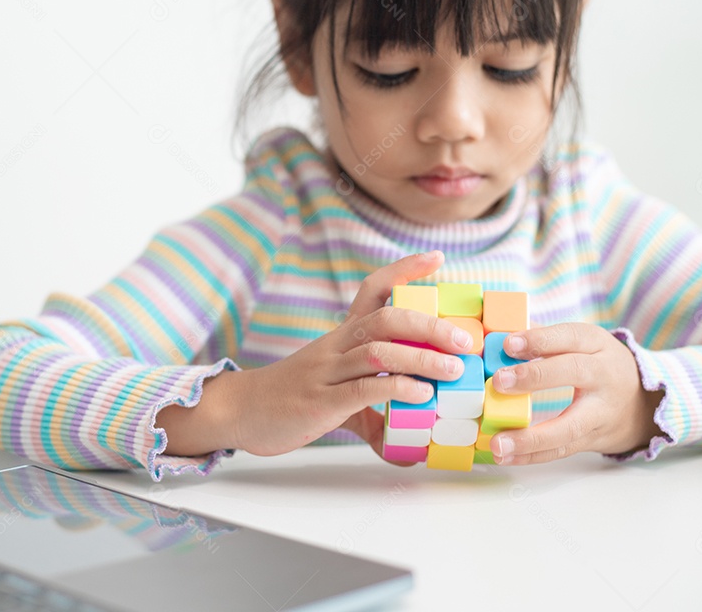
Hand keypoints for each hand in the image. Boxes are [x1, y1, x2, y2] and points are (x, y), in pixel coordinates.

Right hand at [220, 250, 474, 461]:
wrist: (238, 411)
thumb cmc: (290, 400)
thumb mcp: (335, 395)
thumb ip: (371, 410)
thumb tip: (406, 444)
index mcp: (341, 337)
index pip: (373, 290)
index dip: (405, 270)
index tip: (438, 258)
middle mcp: (335, 346)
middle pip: (384, 318)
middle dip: (429, 324)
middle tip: (464, 339)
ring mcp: (327, 372)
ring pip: (378, 350)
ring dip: (421, 356)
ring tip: (453, 369)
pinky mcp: (321, 401)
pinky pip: (363, 388)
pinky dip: (397, 388)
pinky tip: (421, 395)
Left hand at [488, 322, 663, 463]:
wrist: (645, 403)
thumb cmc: (598, 365)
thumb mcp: (583, 343)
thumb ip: (544, 339)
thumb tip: (498, 334)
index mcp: (596, 345)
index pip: (569, 337)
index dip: (540, 340)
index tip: (509, 344)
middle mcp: (603, 376)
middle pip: (574, 372)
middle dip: (535, 377)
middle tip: (500, 382)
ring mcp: (601, 412)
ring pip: (568, 426)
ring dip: (530, 437)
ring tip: (498, 442)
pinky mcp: (593, 439)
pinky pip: (562, 450)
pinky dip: (532, 456)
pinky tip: (506, 456)